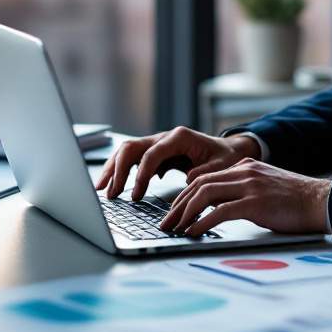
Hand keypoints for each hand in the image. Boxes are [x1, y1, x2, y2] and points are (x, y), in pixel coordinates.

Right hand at [96, 126, 261, 200]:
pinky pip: (133, 159)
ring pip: (127, 152)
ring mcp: (157, 144)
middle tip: (111, 193)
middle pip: (132, 148)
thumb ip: (206, 172)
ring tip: (103, 190)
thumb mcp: (222, 165)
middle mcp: (164, 137)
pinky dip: (121, 171)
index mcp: (179, 137)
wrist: (228, 150)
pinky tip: (115, 187)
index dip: (141, 173)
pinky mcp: (154, 153)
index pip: (152, 153)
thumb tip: (188, 180)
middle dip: (118, 170)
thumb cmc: (225, 157)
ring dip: (113, 170)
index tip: (135, 194)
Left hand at [159, 158, 331, 236]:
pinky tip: (193, 232)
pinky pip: (220, 211)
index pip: (204, 178)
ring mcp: (249, 185)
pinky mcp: (255, 203)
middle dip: (178, 205)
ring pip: (204, 194)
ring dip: (185, 213)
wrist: (322, 201)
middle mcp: (244, 172)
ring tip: (175, 229)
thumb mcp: (266, 186)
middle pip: (199, 185)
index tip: (175, 211)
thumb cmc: (297, 201)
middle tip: (166, 222)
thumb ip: (245, 188)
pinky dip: (202, 222)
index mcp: (245, 167)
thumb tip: (221, 205)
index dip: (185, 195)